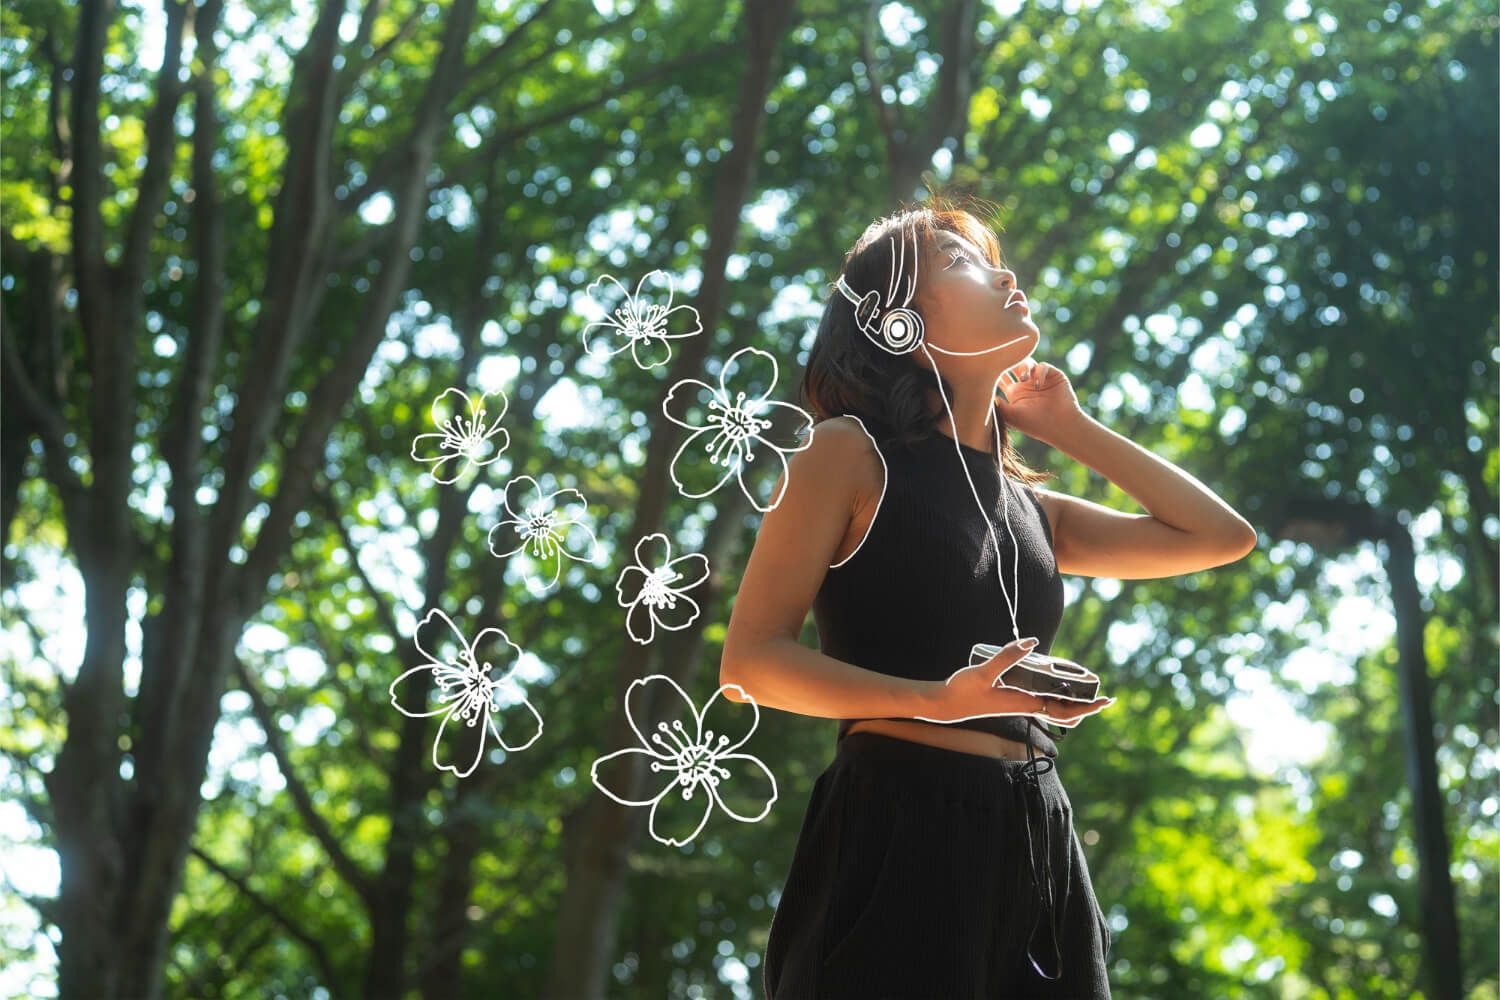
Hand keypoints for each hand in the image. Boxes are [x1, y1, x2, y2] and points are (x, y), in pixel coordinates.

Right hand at [915, 636, 1114, 724]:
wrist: (945, 705)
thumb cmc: (963, 690)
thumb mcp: (984, 670)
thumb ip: (1007, 656)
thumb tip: (1032, 642)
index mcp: (1025, 703)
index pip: (1064, 710)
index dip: (1087, 707)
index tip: (1105, 701)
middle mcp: (1026, 706)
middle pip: (1065, 712)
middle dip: (1085, 706)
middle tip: (1104, 697)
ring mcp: (1020, 705)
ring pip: (1054, 708)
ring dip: (1072, 703)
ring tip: (1085, 690)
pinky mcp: (1012, 700)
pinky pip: (1042, 702)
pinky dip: (1055, 697)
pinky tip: (1054, 684)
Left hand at [994, 360, 1086, 445]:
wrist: (1060, 425)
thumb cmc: (1035, 424)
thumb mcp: (1011, 415)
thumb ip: (997, 404)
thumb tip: (982, 391)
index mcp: (1015, 392)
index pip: (1002, 377)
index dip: (995, 371)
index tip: (987, 368)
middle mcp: (1026, 384)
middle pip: (1014, 365)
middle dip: (1009, 363)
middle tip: (1004, 363)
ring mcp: (1039, 378)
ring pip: (1027, 362)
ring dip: (1023, 368)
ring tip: (1023, 379)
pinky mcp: (1053, 375)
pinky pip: (1043, 366)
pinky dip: (1039, 372)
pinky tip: (1037, 384)